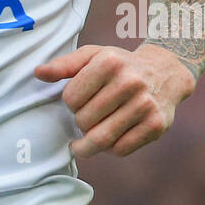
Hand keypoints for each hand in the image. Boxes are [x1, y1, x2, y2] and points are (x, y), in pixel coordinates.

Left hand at [34, 43, 195, 157]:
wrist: (165, 72)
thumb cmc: (121, 65)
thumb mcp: (93, 55)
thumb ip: (64, 65)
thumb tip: (38, 74)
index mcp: (109, 63)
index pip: (70, 98)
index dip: (70, 103)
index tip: (77, 101)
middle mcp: (129, 83)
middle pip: (85, 120)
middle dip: (80, 122)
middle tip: (85, 118)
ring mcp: (144, 105)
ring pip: (101, 139)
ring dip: (88, 143)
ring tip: (83, 142)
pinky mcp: (155, 126)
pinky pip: (120, 149)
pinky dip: (109, 149)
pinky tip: (108, 139)